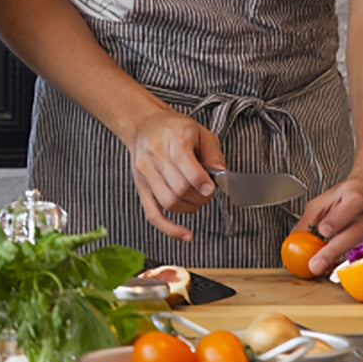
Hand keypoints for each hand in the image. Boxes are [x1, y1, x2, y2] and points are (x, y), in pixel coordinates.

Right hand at [125, 107, 225, 242]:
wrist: (143, 126)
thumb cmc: (173, 129)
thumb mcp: (199, 132)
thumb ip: (213, 154)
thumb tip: (221, 176)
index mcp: (171, 140)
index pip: (185, 167)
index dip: (202, 183)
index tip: (212, 188)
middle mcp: (154, 157)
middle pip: (179, 188)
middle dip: (200, 197)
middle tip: (207, 192)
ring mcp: (145, 175)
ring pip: (169, 202)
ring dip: (190, 208)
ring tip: (197, 200)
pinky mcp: (141, 188)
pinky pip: (153, 214)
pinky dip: (169, 229)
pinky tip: (185, 235)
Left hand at [297, 169, 362, 273]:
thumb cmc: (351, 193)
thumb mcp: (327, 199)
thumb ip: (310, 218)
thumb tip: (293, 241)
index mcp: (357, 193)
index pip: (351, 203)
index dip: (338, 218)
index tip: (324, 231)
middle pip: (358, 230)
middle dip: (335, 250)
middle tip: (317, 265)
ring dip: (357, 261)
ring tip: (339, 275)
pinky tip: (359, 274)